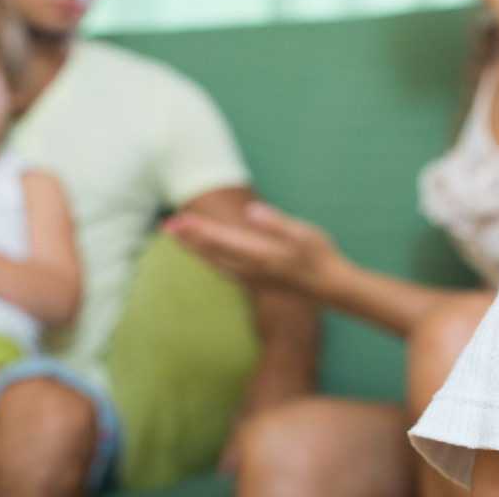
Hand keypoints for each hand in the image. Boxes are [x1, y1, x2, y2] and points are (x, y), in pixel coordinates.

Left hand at [163, 202, 341, 293]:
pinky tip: (205, 254)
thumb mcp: (304, 233)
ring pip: (214, 262)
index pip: (220, 239)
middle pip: (211, 252)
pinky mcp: (256, 280)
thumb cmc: (320, 255)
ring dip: (194, 249)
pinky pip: (223, 269)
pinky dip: (208, 259)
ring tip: (178, 235)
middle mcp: (251, 268)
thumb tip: (252, 210)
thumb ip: (276, 222)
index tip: (178, 218)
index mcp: (259, 253)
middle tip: (165, 224)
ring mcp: (253, 276)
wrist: (332, 287)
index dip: (197, 229)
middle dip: (187, 238)